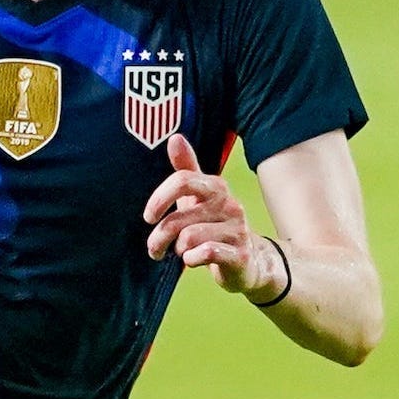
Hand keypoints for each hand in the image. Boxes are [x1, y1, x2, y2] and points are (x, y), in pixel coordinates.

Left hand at [141, 133, 284, 300]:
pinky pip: (205, 253)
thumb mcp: (198, 197)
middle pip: (178, 218)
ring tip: (181, 252)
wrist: (249, 260)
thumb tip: (175, 138)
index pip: (183, 180)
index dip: (159, 198)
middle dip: (159, 237)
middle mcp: (229, 204)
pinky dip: (192, 260)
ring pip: (189, 238)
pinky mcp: (240, 254)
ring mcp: (237, 229)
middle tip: (155, 249)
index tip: (149, 217)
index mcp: (215, 187)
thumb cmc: (215, 226)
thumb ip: (187, 169)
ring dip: (178, 250)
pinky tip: (193, 260)